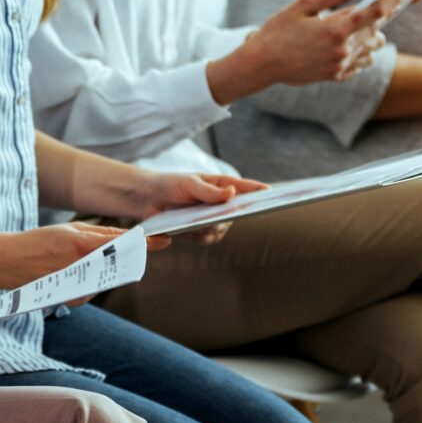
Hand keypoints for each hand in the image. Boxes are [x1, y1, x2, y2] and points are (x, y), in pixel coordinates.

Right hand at [0, 223, 169, 288]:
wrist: (8, 263)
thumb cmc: (37, 242)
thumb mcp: (69, 229)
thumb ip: (100, 233)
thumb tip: (126, 236)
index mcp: (83, 245)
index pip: (124, 244)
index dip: (146, 244)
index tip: (163, 241)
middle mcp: (83, 267)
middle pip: (121, 264)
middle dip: (130, 256)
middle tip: (138, 249)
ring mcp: (79, 285)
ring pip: (109, 277)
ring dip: (112, 268)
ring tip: (100, 259)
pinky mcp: (74, 298)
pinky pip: (94, 288)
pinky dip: (94, 279)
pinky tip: (82, 272)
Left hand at [132, 172, 267, 245]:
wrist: (149, 199)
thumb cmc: (172, 185)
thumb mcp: (189, 184)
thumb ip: (209, 191)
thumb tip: (232, 193)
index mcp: (222, 185)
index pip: (245, 188)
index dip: (259, 191)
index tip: (272, 192)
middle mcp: (221, 204)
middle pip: (237, 213)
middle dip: (233, 216)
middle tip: (225, 216)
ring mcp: (211, 219)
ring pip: (220, 229)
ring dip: (209, 227)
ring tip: (192, 221)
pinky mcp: (200, 233)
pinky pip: (206, 239)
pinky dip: (195, 236)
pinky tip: (180, 230)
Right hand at [208, 0, 403, 103]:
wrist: (262, 65)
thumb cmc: (278, 31)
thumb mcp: (304, 5)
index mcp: (335, 29)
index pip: (374, 13)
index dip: (392, 1)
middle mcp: (341, 50)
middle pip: (376, 31)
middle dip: (385, 16)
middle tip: (393, 4)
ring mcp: (338, 66)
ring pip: (371, 50)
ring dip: (374, 37)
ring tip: (369, 27)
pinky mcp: (333, 76)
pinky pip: (359, 65)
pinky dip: (362, 54)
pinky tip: (355, 46)